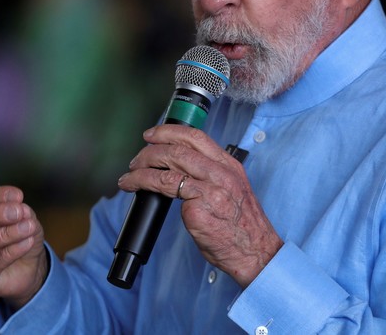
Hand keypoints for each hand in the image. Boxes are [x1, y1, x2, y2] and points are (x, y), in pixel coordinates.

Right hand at [0, 186, 47, 308]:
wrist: (26, 267)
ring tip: (28, 228)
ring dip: (8, 233)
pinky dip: (11, 251)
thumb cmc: (20, 236)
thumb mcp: (25, 219)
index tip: (19, 196)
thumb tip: (21, 209)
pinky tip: (26, 243)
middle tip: (18, 212)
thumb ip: (23, 212)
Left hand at [118, 125, 282, 286]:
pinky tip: (138, 191)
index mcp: (230, 166)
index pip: (196, 138)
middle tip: (136, 160)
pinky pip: (168, 192)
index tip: (152, 134)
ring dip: (141, 170)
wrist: (256, 253)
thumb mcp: (233, 190)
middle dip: (149, 151)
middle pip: (178, 149)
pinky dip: (147, 187)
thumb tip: (180, 168)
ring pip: (168, 168)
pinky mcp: (198, 211)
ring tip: (129, 177)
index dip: (169, 132)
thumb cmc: (242, 227)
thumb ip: (212, 176)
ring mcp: (210, 191)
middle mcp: (221, 174)